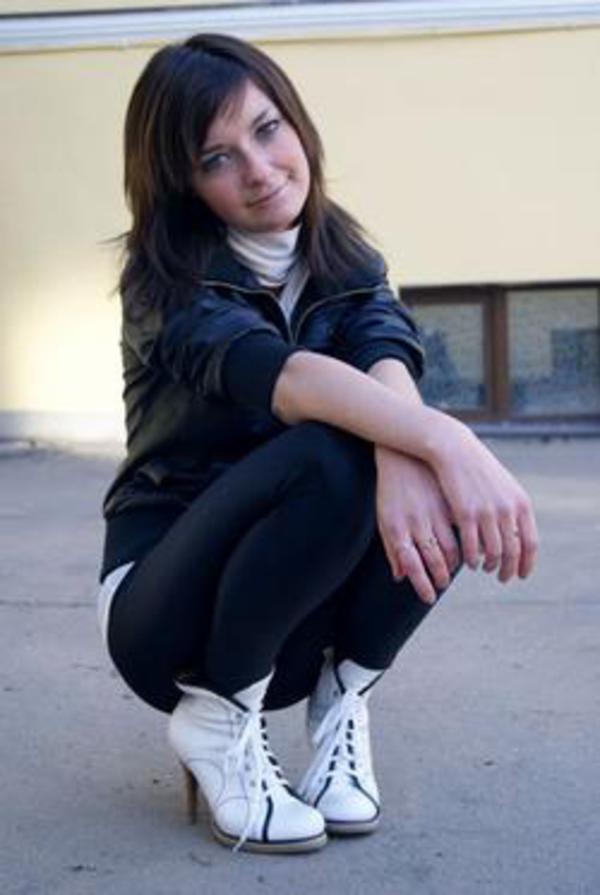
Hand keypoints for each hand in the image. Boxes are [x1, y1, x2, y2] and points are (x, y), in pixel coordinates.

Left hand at [375, 446, 460, 604]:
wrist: (404, 457)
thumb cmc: (392, 492)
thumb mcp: (386, 519)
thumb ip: (393, 549)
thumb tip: (401, 576)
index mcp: (397, 529)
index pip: (412, 566)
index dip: (422, 585)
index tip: (430, 598)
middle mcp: (416, 523)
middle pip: (433, 560)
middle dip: (441, 577)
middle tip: (443, 584)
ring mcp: (434, 512)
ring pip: (451, 546)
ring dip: (455, 563)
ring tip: (453, 568)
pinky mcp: (449, 502)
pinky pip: (461, 529)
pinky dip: (465, 542)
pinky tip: (464, 546)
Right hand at [428, 417, 538, 581]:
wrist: (455, 450)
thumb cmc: (479, 469)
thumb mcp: (504, 487)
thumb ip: (513, 510)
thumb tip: (516, 536)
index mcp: (521, 504)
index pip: (530, 543)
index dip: (527, 563)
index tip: (522, 575)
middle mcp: (508, 510)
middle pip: (513, 551)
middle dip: (509, 570)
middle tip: (503, 579)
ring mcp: (487, 512)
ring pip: (493, 552)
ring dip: (490, 566)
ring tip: (484, 569)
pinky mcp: (466, 513)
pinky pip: (471, 546)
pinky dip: (471, 559)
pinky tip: (468, 562)